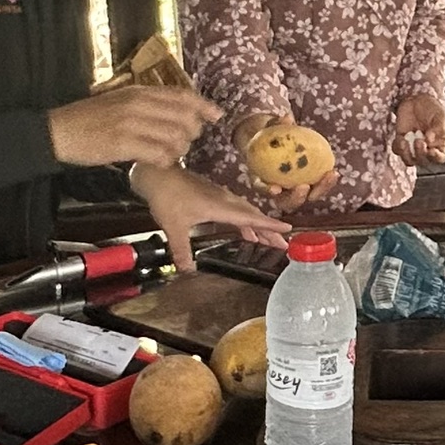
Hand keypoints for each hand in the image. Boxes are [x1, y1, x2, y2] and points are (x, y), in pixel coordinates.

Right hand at [48, 85, 220, 167]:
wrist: (58, 131)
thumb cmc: (88, 119)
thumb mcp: (119, 100)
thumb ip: (146, 103)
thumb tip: (175, 110)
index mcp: (138, 91)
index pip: (181, 95)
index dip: (203, 105)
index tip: (216, 114)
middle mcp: (137, 104)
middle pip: (184, 117)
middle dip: (191, 133)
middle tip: (183, 143)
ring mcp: (131, 123)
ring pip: (175, 137)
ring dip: (178, 150)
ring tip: (169, 155)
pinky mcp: (122, 144)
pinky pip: (158, 153)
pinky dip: (164, 160)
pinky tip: (158, 162)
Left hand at [128, 163, 291, 269]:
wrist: (157, 173)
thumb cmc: (166, 196)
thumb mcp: (173, 226)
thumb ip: (181, 249)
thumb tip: (187, 270)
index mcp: (220, 207)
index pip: (250, 218)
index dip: (269, 226)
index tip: (287, 230)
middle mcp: (224, 200)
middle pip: (252, 216)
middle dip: (268, 231)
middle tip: (283, 245)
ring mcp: (220, 196)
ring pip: (245, 213)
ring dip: (258, 227)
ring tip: (268, 241)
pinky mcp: (213, 196)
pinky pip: (237, 210)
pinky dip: (246, 222)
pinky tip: (246, 232)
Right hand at [232, 113, 340, 210]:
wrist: (275, 145)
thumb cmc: (268, 137)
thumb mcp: (269, 129)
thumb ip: (275, 125)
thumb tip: (287, 117)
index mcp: (261, 180)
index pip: (261, 188)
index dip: (267, 191)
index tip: (275, 189)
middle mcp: (277, 191)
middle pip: (286, 202)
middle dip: (296, 198)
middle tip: (303, 187)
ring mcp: (293, 192)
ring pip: (305, 198)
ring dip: (319, 190)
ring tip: (329, 176)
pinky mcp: (307, 188)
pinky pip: (317, 188)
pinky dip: (326, 182)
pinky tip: (334, 172)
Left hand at [391, 93, 444, 165]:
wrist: (417, 98)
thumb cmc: (432, 108)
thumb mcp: (440, 115)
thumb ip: (438, 127)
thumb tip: (430, 140)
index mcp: (439, 144)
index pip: (440, 158)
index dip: (436, 157)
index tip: (431, 150)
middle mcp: (427, 148)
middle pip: (424, 161)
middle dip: (420, 155)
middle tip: (419, 142)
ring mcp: (413, 146)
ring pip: (409, 160)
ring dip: (406, 155)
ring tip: (406, 142)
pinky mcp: (401, 141)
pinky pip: (398, 150)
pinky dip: (398, 147)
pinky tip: (400, 138)